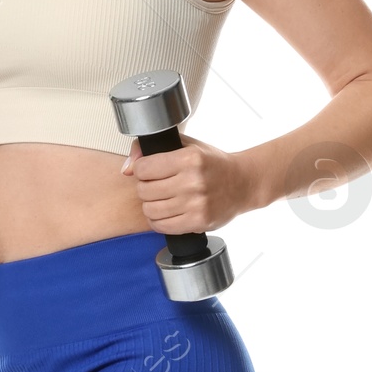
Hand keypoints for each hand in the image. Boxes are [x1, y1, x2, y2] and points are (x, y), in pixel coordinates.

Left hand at [120, 134, 252, 232]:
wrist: (243, 183)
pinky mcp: (198, 222)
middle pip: (144, 190)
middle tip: (155, 186)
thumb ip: (153, 149)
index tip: (149, 171)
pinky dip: (158, 221)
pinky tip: (166, 212)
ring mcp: (196, 204)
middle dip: (145, 188)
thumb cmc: (213, 164)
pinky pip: (162, 226)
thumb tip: (127, 168)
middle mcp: (193, 182)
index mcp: (190, 159)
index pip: (143, 168)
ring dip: (150, 205)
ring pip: (150, 210)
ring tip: (161, 199)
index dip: (141, 170)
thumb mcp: (187, 146)